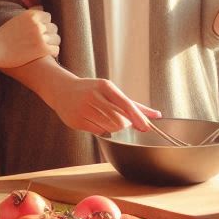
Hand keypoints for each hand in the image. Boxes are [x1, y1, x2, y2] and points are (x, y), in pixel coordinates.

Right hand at [0, 9, 59, 68]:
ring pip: (56, 38)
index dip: (45, 25)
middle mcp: (37, 24)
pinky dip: (53, 52)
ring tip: (46, 49)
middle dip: (49, 34)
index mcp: (31, 15)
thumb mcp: (16, 20)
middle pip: (53, 27)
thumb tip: (37, 17)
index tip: (41, 32)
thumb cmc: (1, 36)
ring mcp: (40, 36)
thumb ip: (28, 19)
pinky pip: (56, 49)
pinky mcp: (41, 49)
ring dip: (52, 43)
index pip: (48, 17)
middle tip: (44, 42)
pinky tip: (47, 55)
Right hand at [46, 76, 160, 135]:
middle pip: (119, 120)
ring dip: (114, 128)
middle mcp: (94, 96)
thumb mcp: (111, 91)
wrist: (63, 90)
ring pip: (110, 128)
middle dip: (125, 125)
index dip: (138, 117)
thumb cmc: (93, 90)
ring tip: (106, 118)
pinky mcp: (77, 121)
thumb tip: (156, 115)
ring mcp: (84, 109)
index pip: (126, 104)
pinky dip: (102, 130)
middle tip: (124, 122)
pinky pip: (98, 132)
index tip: (147, 127)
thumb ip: (133, 105)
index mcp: (105, 86)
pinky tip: (96, 121)